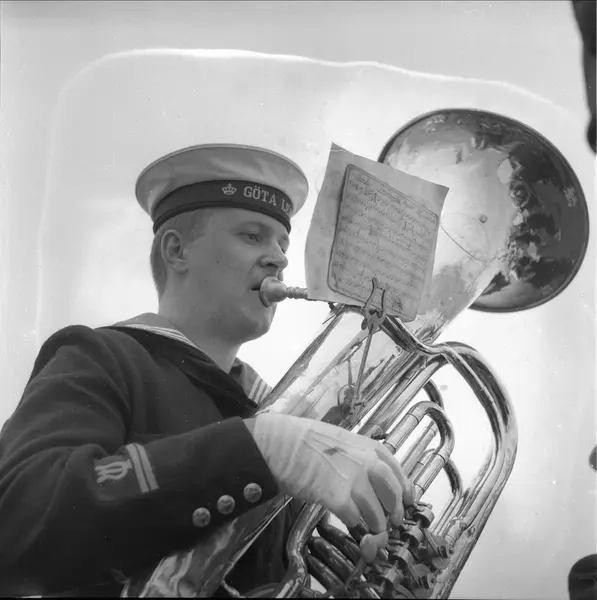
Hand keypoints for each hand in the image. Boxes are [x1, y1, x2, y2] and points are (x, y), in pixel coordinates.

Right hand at [250, 413, 414, 533]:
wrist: (278, 444)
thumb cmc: (301, 439)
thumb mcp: (338, 439)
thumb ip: (356, 454)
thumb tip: (366, 474)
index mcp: (367, 445)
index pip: (396, 470)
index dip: (404, 488)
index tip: (406, 500)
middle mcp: (366, 462)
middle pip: (393, 493)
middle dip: (395, 510)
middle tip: (392, 521)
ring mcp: (354, 480)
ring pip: (377, 512)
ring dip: (375, 525)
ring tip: (371, 531)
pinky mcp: (338, 498)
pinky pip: (355, 519)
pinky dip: (354, 525)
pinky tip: (349, 524)